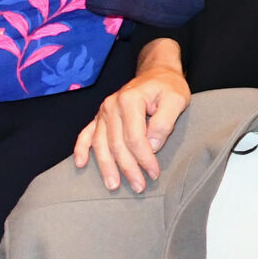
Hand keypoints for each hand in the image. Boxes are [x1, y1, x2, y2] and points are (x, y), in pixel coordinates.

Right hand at [70, 56, 189, 191]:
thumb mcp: (177, 99)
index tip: (154, 173)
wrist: (157, 72)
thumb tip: (151, 145)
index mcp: (130, 100)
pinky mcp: (100, 116)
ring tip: (113, 185)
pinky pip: (86, 133)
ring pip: (101, 144)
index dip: (144, 158)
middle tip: (139, 187)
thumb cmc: (169, 87)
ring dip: (106, 167)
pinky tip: (80, 164)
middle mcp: (112, 105)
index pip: (135, 137)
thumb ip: (165, 122)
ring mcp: (103, 111)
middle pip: (117, 144)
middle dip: (128, 168)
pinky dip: (81, 149)